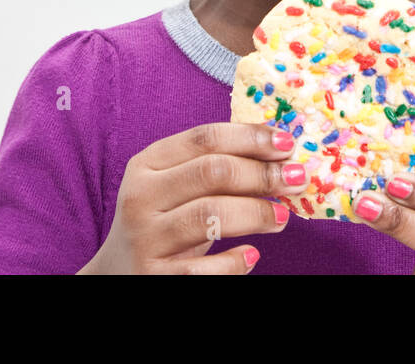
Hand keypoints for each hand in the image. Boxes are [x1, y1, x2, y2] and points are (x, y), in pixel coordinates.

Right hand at [77, 123, 309, 273]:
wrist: (118, 274)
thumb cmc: (163, 222)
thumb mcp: (175, 186)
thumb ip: (216, 166)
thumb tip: (282, 153)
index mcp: (148, 163)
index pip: (205, 138)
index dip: (251, 137)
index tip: (288, 144)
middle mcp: (141, 197)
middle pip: (212, 172)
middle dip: (262, 174)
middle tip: (297, 179)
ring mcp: (145, 239)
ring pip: (210, 215)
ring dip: (256, 213)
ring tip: (282, 217)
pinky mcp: (154, 277)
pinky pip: (203, 269)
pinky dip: (234, 262)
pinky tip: (252, 255)